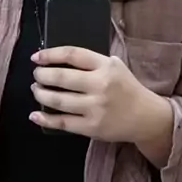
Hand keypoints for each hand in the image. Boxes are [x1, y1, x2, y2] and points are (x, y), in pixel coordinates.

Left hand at [30, 47, 173, 165]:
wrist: (146, 116)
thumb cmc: (126, 88)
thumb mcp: (114, 66)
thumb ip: (91, 61)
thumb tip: (56, 59)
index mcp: (105, 66)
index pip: (73, 54)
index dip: (50, 54)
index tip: (36, 57)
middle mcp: (100, 85)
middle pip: (62, 77)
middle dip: (42, 75)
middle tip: (36, 75)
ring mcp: (96, 107)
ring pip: (59, 100)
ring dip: (41, 94)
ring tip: (36, 89)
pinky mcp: (92, 127)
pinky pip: (63, 123)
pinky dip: (45, 119)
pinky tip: (35, 114)